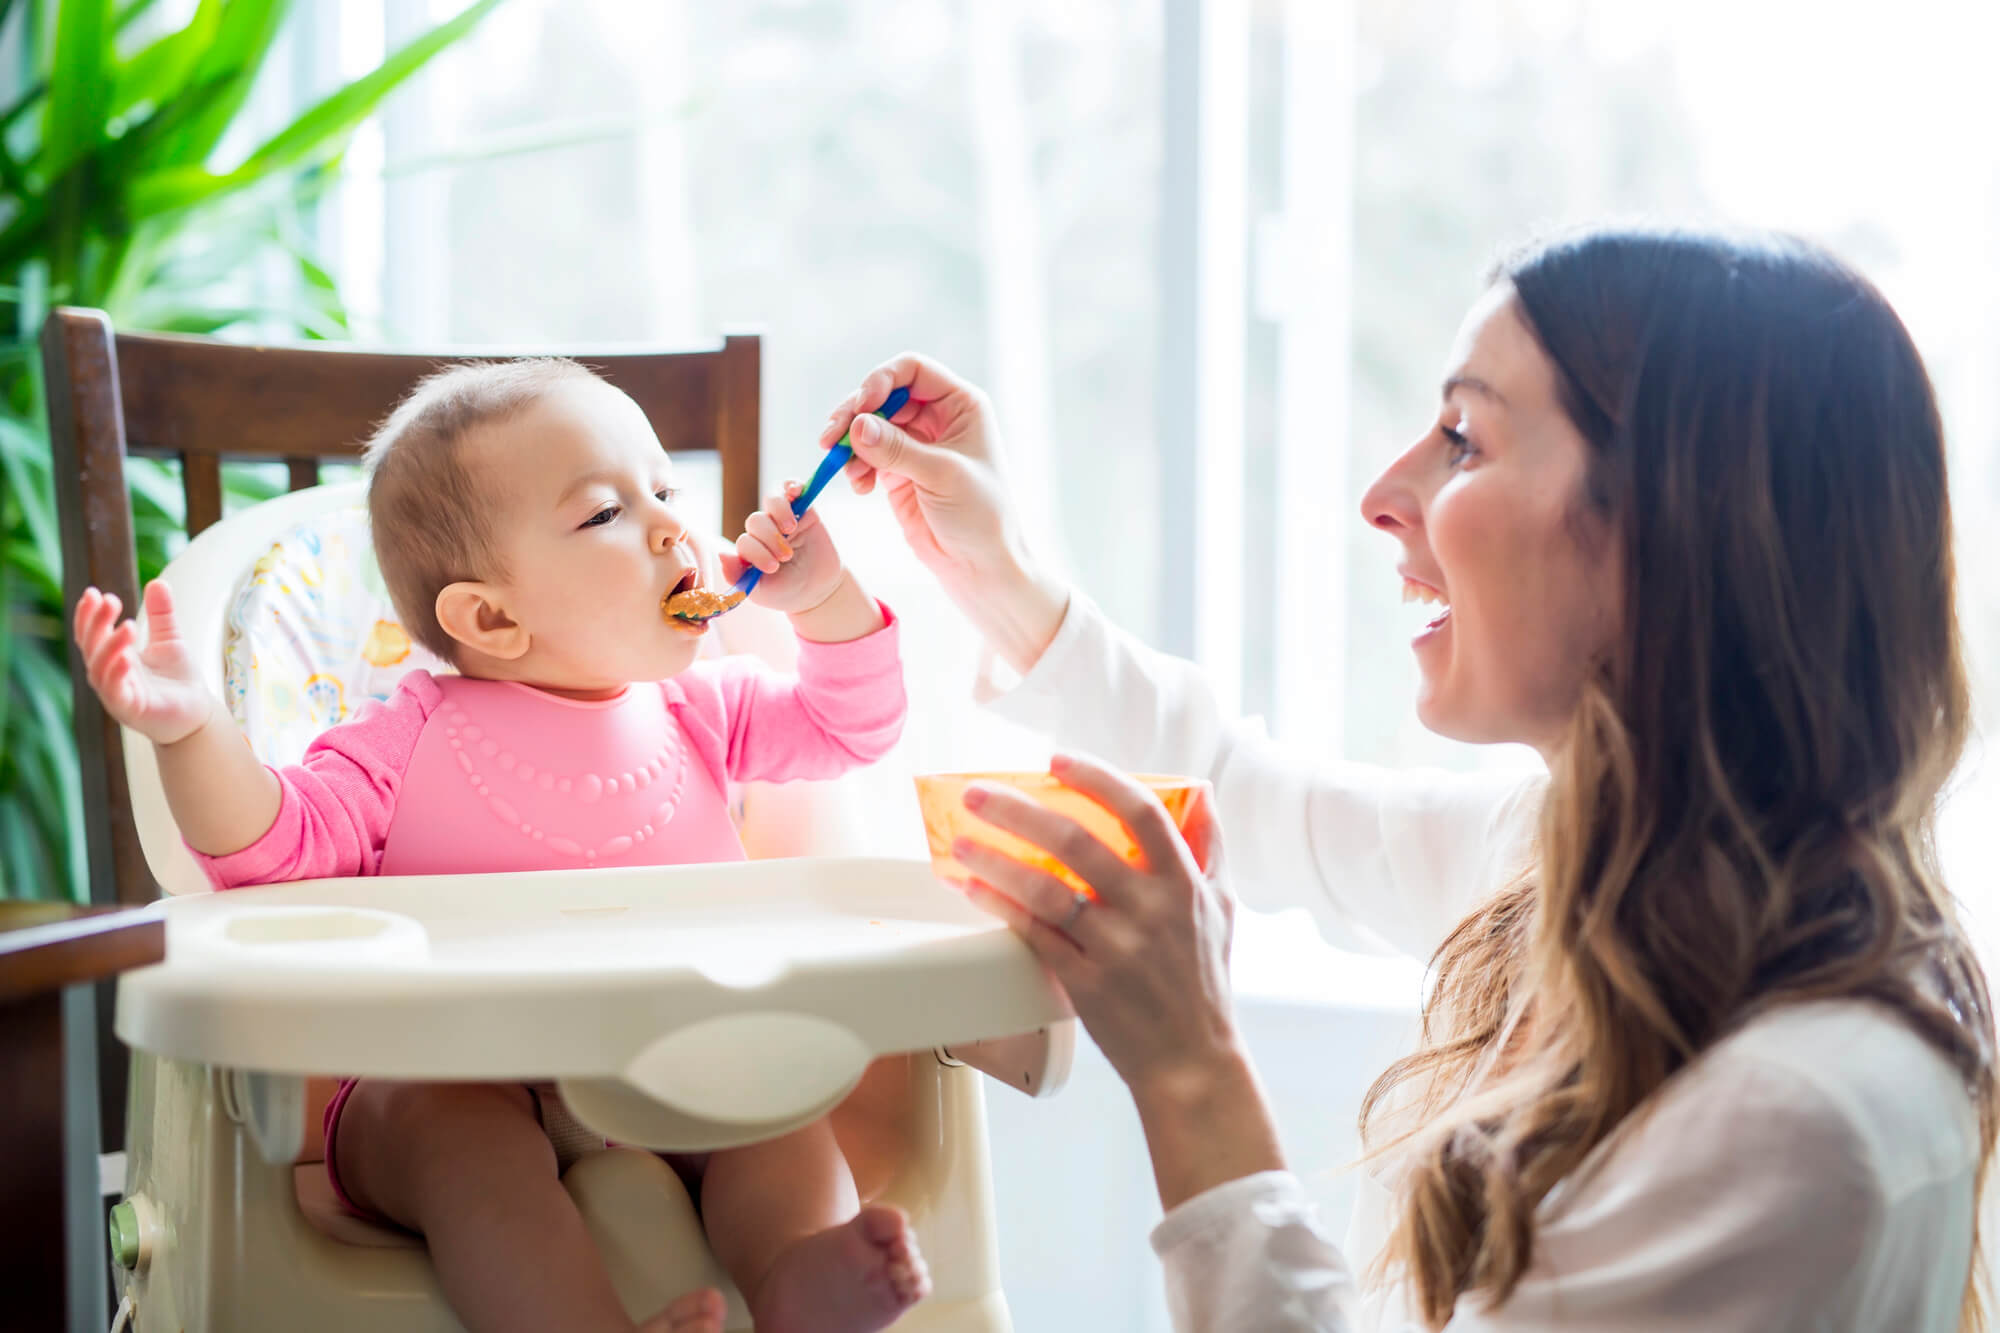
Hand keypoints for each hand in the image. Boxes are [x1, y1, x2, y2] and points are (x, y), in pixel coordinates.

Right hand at [72, 581, 216, 745]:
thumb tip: (157, 582)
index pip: (91, 633)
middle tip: (110, 600)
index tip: (94, 592)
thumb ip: (162, 614)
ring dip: (110, 645)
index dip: (88, 614)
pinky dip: (117, 674)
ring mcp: (115, 693)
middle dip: (96, 622)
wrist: (197, 714)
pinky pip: (115, 692)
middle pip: (90, 646)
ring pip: (100, 668)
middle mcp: (108, 674)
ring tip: (127, 624)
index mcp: (113, 657)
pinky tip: (127, 658)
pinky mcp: (129, 710)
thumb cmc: (178, 679)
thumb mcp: (170, 640)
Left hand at [735, 482, 847, 614]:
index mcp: (750, 549)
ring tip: (790, 529)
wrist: (818, 591)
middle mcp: (763, 532)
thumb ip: (738, 575)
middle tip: (786, 556)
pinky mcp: (804, 510)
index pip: (745, 541)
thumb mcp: (759, 592)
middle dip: (769, 538)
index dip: (756, 552)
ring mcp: (783, 519)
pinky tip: (795, 492)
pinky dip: (792, 485)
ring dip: (779, 512)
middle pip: (757, 520)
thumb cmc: (786, 593)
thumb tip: (721, 554)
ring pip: (771, 500)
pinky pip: (792, 488)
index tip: (773, 567)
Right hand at [821, 354, 1024, 585]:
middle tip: (830, 439)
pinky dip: (855, 466)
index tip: (860, 407)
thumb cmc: (981, 516)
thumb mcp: (942, 476)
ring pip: (869, 426)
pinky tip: (860, 486)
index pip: (912, 370)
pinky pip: (866, 456)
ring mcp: (916, 445)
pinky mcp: (898, 472)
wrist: (981, 566)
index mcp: (961, 405)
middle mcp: (938, 418)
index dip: (881, 381)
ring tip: (844, 469)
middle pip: (882, 396)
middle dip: (854, 414)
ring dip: (849, 443)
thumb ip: (898, 449)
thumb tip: (856, 425)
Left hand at [949, 753, 1241, 1098]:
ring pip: (1045, 890)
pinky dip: (999, 906)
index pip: (1142, 811)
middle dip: (1020, 811)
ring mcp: (1115, 947)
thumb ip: (1210, 847)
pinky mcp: (1085, 982)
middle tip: (978, 793)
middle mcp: (1149, 909)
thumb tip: (1201, 791)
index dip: (1097, 779)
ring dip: (996, 859)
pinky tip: (972, 887)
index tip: (1057, 760)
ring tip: (961, 840)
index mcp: (1183, 883)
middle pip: (1078, 843)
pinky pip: (1033, 934)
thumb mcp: (1222, 908)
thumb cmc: (1203, 982)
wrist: (1191, 1062)